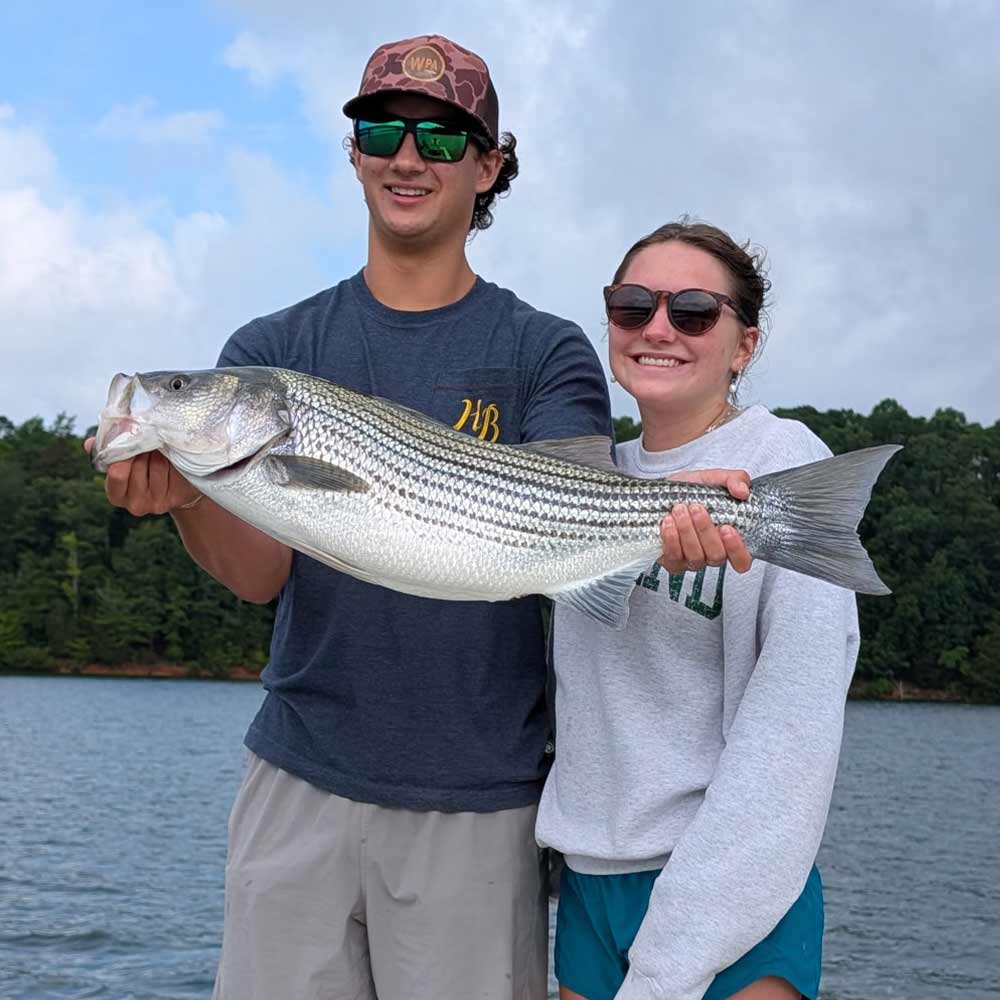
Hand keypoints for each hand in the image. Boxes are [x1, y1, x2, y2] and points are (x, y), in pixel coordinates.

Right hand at [84, 437, 199, 514]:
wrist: (176, 483)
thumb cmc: (145, 465)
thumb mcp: (125, 458)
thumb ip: (108, 449)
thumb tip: (89, 443)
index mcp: (116, 494)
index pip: (116, 474)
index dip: (123, 454)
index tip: (129, 438)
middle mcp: (134, 504)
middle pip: (138, 466)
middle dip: (143, 448)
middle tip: (148, 440)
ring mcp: (156, 504)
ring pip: (157, 465)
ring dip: (159, 451)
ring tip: (159, 449)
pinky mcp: (175, 499)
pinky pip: (173, 471)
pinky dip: (173, 459)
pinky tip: (172, 460)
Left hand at [659, 468, 752, 575]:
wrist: (664, 491)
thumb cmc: (694, 490)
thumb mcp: (716, 478)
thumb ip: (735, 480)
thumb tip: (743, 491)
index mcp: (729, 539)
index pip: (742, 560)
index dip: (737, 549)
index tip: (727, 528)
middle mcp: (713, 553)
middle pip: (717, 556)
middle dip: (705, 530)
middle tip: (696, 508)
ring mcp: (693, 560)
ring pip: (696, 557)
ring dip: (687, 532)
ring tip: (679, 510)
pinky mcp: (673, 562)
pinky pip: (674, 559)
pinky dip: (671, 540)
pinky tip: (668, 523)